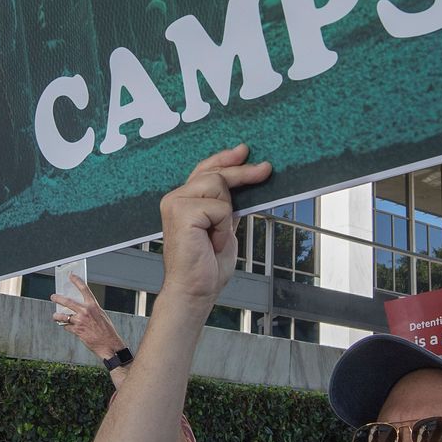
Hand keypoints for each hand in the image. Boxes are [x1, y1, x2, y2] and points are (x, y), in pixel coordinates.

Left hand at [51, 274, 127, 359]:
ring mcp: (80, 321)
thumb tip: (79, 306)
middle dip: (58, 298)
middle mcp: (85, 311)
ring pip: (63, 316)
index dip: (76, 281)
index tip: (71, 276)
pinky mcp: (76, 331)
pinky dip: (65, 326)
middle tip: (53, 296)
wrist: (108, 344)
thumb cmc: (106, 330)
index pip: (84, 289)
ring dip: (57, 315)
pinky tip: (67, 326)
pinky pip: (66, 326)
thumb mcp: (101, 315)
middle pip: (67, 301)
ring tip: (55, 315)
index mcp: (93, 305)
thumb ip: (90, 309)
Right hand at [158, 146, 270, 301]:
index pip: (205, 169)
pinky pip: (219, 207)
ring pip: (219, 186)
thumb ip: (227, 203)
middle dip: (243, 173)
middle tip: (266, 170)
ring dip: (227, 214)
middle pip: (215, 173)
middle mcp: (175, 198)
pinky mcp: (182, 212)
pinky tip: (211, 242)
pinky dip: (222, 226)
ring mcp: (175, 203)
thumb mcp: (224, 226)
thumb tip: (247, 179)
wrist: (195, 290)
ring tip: (216, 236)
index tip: (243, 151)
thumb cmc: (207, 265)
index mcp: (183, 200)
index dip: (225, 159)